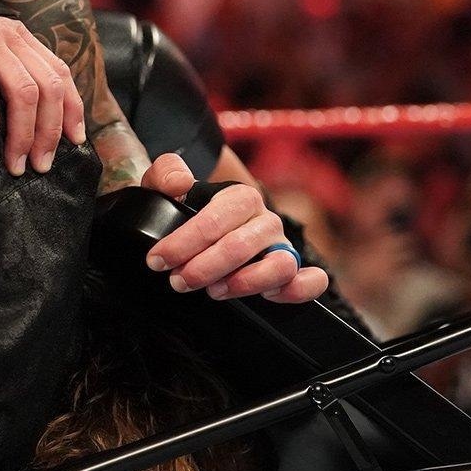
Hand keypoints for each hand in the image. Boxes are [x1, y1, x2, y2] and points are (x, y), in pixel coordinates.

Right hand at [0, 16, 85, 174]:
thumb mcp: (3, 55)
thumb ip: (23, 77)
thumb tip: (43, 128)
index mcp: (28, 42)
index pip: (60, 75)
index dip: (72, 109)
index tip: (75, 140)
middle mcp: (15, 40)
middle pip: (47, 88)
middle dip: (48, 132)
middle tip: (41, 163)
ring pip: (23, 91)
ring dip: (23, 134)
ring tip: (16, 162)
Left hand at [139, 153, 330, 301]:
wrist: (200, 230)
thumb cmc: (185, 212)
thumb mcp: (165, 189)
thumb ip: (166, 173)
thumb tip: (180, 182)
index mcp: (239, 197)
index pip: (216, 219)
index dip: (184, 242)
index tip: (158, 260)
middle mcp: (265, 221)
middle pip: (242, 245)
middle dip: (204, 267)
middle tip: (178, 281)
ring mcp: (282, 247)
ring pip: (280, 264)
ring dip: (245, 282)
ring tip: (214, 291)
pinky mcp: (294, 272)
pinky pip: (312, 280)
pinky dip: (297, 289)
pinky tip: (269, 297)